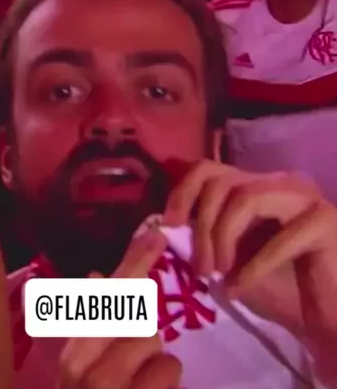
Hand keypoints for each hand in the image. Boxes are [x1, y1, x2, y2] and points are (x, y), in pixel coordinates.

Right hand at [59, 229, 180, 388]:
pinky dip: (165, 382)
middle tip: (131, 361)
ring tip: (138, 385)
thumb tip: (95, 275)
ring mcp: (107, 386)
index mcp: (73, 350)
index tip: (156, 234)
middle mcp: (83, 366)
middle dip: (143, 334)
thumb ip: (93, 318)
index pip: (107, 296)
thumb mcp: (86, 363)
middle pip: (137, 318)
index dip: (134, 261)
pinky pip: (168, 370)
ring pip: (156, 345)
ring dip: (156, 363)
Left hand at [164, 160, 336, 351]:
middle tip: (200, 267)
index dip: (183, 191)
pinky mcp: (326, 222)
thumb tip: (168, 226)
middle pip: (222, 182)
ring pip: (246, 197)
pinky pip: (280, 237)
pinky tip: (239, 289)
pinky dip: (253, 266)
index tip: (170, 224)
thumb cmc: (275, 287)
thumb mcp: (228, 257)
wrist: (324, 320)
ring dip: (223, 238)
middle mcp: (278, 181)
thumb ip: (204, 234)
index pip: (209, 168)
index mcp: (253, 186)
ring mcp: (304, 197)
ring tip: (219, 274)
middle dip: (202, 225)